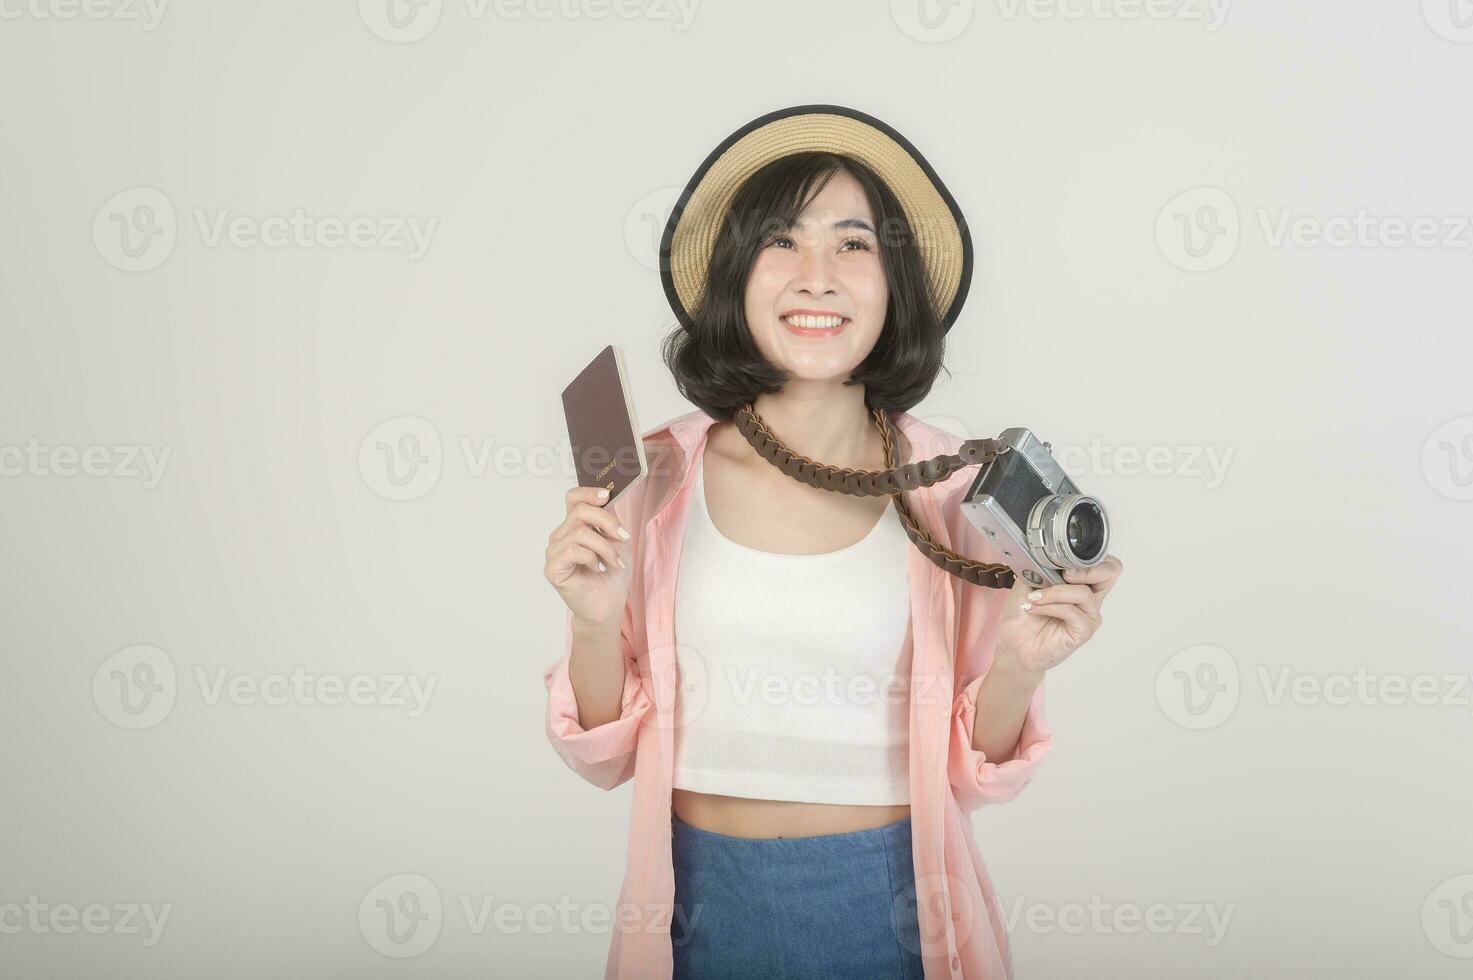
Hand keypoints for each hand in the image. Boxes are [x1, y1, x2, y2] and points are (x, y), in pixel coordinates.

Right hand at [544, 485, 634, 629]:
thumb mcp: (617, 540)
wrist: (608, 605)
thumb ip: (609, 518)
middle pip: (581, 511)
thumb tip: (607, 495)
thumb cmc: (611, 574)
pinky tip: (596, 568)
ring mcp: (554, 551)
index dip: (588, 492)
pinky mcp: (552, 568)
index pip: (573, 498)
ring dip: (605, 547)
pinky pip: (573, 551)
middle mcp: (561, 535)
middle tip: (623, 537)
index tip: (607, 495)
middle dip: (608, 522)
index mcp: (574, 526)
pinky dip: (592, 558)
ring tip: (614, 562)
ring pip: (581, 533)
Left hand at [994, 555, 1122, 674]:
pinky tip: (1034, 608)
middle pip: (1111, 573)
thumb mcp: (1027, 580)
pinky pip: (1073, 612)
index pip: (1104, 562)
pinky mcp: (1084, 631)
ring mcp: (1089, 615)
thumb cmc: (1023, 613)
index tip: (1063, 560)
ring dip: (1055, 592)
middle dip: (1087, 569)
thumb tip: (1043, 554)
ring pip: (1084, 593)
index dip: (1090, 557)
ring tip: (1034, 598)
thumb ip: (1040, 566)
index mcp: (1081, 583)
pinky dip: (1051, 607)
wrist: (1014, 643)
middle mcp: (1090, 598)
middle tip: (1063, 574)